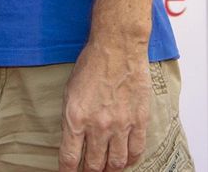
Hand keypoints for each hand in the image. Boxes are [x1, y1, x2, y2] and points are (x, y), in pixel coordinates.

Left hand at [58, 40, 150, 171]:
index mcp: (75, 118)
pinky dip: (131, 160)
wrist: (117, 49)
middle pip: (94, 165)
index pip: (69, 158)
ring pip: (117, 163)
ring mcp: (121, 125)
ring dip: (110, 170)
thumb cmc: (92, 65)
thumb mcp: (69, 93)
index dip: (67, 171)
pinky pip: (136, 151)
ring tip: (106, 169)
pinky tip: (126, 161)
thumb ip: (71, 119)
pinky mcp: (139, 121)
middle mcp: (98, 126)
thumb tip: (73, 141)